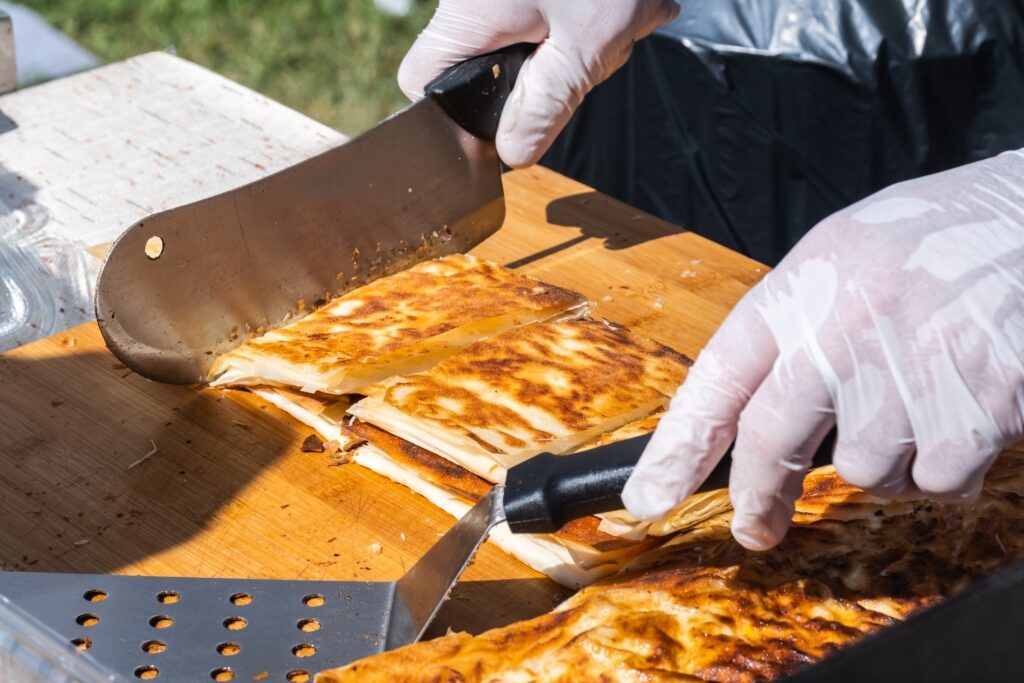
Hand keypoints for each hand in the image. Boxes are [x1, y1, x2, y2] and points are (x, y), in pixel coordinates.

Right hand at [397, 0, 678, 167]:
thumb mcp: (585, 42)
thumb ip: (546, 103)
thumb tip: (512, 152)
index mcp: (469, 17)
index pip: (420, 83)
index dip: (452, 115)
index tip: (498, 124)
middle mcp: (475, 1)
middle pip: (481, 69)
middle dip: (537, 81)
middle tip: (586, 61)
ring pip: (523, 44)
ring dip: (575, 49)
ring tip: (613, 25)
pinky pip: (550, 19)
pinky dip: (586, 24)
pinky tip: (620, 10)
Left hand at [622, 150, 1023, 550]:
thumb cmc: (934, 239)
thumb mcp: (840, 257)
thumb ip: (792, 330)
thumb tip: (742, 419)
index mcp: (802, 288)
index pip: (718, 380)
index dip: (676, 448)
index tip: (649, 497)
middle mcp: (844, 329)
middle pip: (770, 441)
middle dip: (758, 497)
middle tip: (757, 527)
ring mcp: (910, 370)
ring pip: (864, 471)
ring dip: (887, 459)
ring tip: (920, 396)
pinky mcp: (977, 408)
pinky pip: (938, 479)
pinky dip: (949, 464)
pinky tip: (965, 408)